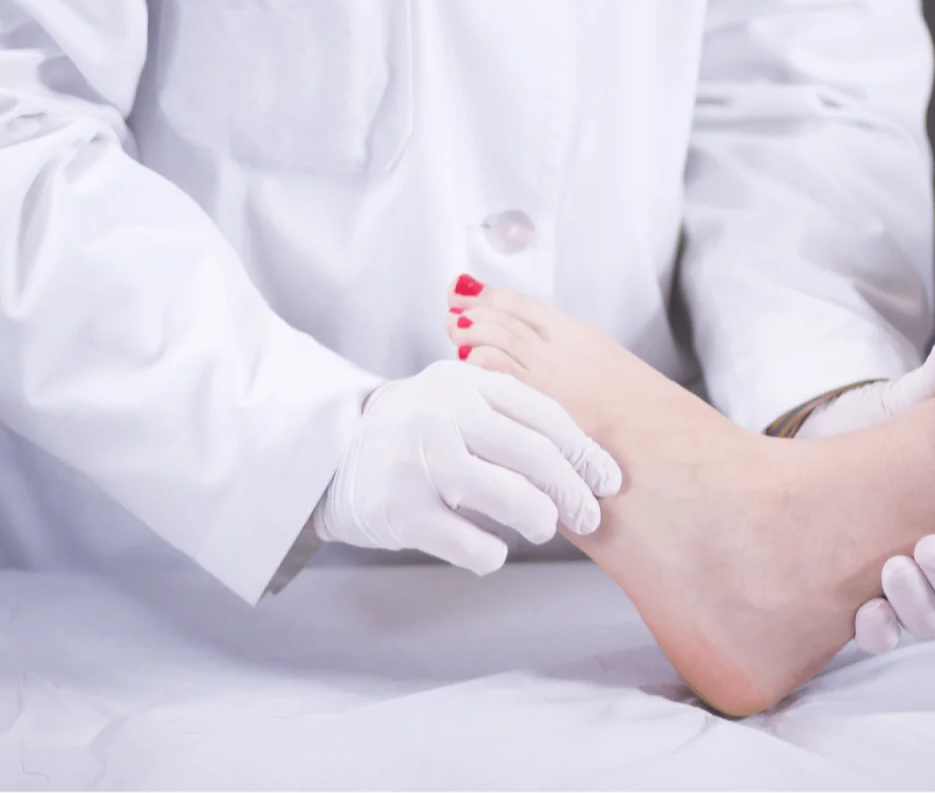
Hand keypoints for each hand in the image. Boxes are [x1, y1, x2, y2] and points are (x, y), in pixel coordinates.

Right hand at [312, 360, 621, 574]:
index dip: (584, 451)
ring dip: (539, 520)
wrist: (326, 454)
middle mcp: (441, 414)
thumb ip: (506, 415)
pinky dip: (493, 552)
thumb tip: (584, 460)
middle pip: (535, 455)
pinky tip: (490, 547)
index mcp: (462, 381)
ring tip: (540, 526)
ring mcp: (418, 462)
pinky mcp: (401, 511)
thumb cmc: (410, 433)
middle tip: (589, 515)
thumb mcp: (451, 400)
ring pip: (511, 498)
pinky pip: (474, 544)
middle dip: (574, 492)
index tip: (608, 478)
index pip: (543, 413)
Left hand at [799, 304, 934, 652]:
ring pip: (931, 619)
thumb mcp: (913, 399)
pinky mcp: (857, 594)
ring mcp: (903, 582)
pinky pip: (880, 634)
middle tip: (933, 549)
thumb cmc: (879, 430)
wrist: (812, 451)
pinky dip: (877, 631)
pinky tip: (863, 614)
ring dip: (918, 607)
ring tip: (890, 571)